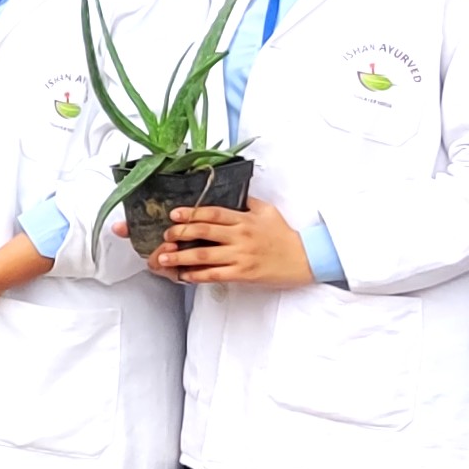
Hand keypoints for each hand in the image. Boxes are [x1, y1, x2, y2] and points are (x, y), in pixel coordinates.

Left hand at [149, 200, 314, 285]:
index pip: (212, 213)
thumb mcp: (267, 211)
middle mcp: (240, 236)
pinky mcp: (243, 273)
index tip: (174, 214)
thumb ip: (246, 203)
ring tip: (164, 258)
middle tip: (165, 236)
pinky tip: (184, 275)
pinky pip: (215, 274)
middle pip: (204, 231)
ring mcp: (241, 256)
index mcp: (244, 219)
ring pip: (204, 255)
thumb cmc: (284, 235)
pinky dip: (197, 275)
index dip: (191, 212)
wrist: (304, 258)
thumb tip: (229, 193)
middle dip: (179, 233)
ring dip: (180, 257)